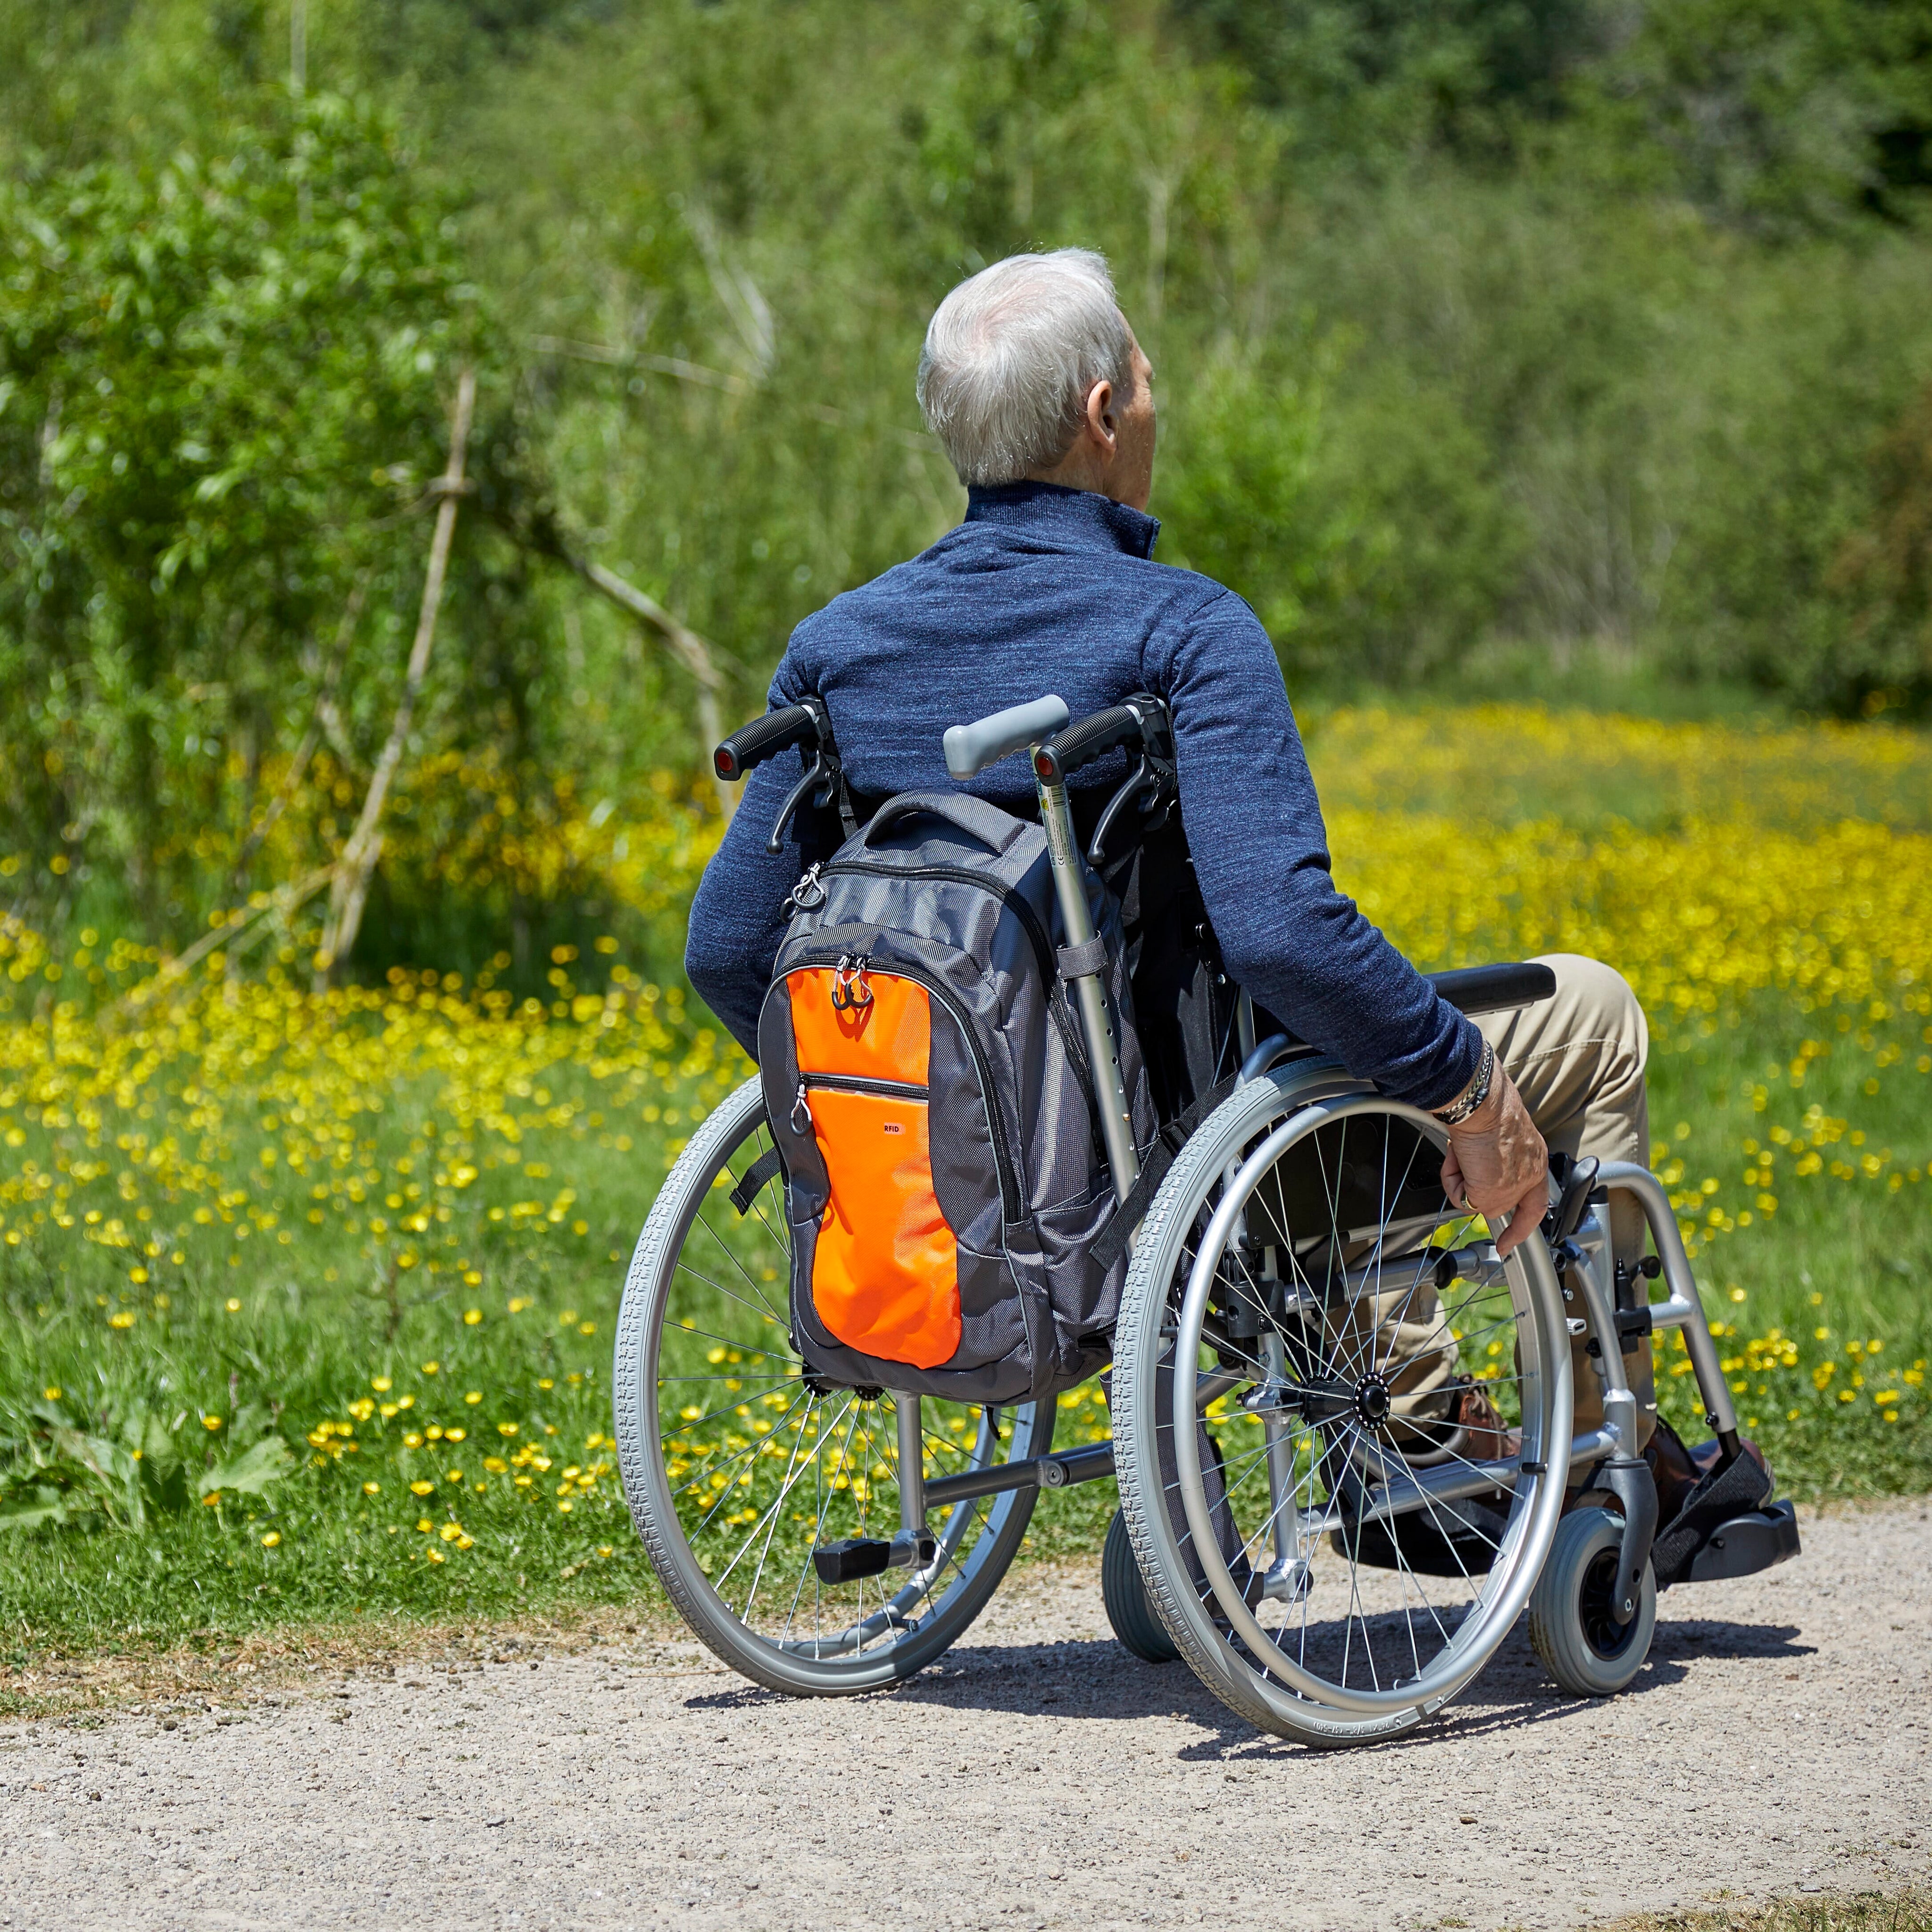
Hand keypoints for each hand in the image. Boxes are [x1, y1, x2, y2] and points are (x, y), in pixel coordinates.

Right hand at [1438, 1064, 1548, 1257]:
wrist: (1482, 1102)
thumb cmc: (1487, 1107)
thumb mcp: (1500, 1137)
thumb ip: (1496, 1161)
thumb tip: (1476, 1175)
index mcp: (1535, 1160)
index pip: (1535, 1202)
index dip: (1521, 1226)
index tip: (1507, 1245)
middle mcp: (1529, 1176)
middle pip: (1497, 1201)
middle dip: (1474, 1186)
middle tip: (1463, 1157)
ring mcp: (1512, 1188)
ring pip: (1477, 1201)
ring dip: (1461, 1179)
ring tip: (1462, 1152)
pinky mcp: (1491, 1194)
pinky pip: (1461, 1200)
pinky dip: (1452, 1180)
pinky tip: (1458, 1157)